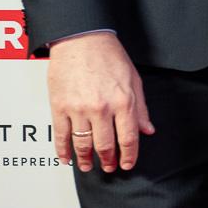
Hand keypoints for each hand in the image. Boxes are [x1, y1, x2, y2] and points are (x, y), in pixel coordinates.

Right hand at [47, 33, 153, 172]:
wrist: (82, 40)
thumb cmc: (109, 56)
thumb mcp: (134, 81)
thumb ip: (141, 109)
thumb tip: (147, 130)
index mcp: (124, 102)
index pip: (128, 139)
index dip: (128, 156)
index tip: (126, 164)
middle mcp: (102, 108)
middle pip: (105, 145)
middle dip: (108, 160)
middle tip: (108, 167)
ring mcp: (79, 109)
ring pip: (82, 144)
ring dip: (85, 159)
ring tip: (87, 166)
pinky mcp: (60, 107)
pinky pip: (61, 135)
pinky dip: (63, 150)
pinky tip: (67, 158)